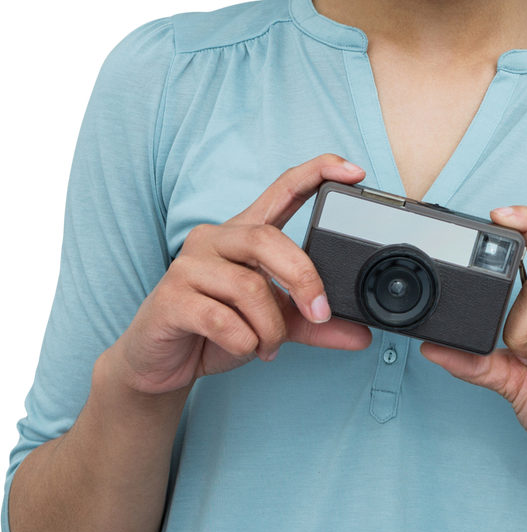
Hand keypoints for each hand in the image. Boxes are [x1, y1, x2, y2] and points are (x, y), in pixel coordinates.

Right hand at [108, 155, 372, 395]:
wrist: (159, 362)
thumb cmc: (215, 330)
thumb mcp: (274, 324)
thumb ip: (314, 324)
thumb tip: (361, 334)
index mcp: (243, 233)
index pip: (283, 188)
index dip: (317, 172)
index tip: (354, 170)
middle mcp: (215, 238)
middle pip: (268, 238)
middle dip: (302, 278)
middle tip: (319, 313)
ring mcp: (189, 265)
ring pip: (250, 286)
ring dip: (271, 327)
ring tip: (268, 346)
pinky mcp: (171, 297)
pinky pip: (222, 319)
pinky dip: (244, 341)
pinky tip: (244, 349)